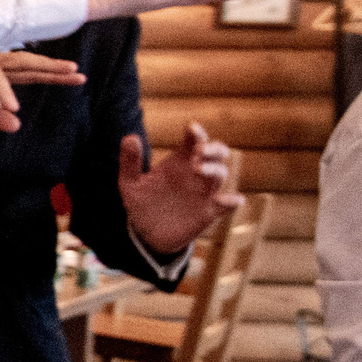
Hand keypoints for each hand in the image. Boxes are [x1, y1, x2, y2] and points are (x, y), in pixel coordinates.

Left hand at [120, 121, 242, 254]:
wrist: (146, 233)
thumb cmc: (141, 202)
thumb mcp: (130, 182)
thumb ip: (130, 161)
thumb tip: (131, 137)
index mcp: (179, 162)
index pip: (193, 141)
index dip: (196, 132)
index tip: (190, 128)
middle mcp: (196, 173)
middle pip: (216, 153)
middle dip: (213, 148)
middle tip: (199, 150)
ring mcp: (204, 192)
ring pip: (221, 174)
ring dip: (214, 169)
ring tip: (197, 169)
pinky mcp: (208, 212)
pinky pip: (227, 205)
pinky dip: (231, 202)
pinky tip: (229, 200)